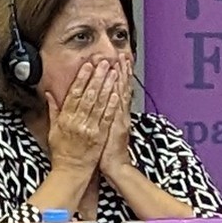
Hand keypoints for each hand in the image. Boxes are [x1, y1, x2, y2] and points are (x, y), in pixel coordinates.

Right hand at [47, 57, 128, 175]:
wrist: (71, 171)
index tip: (87, 66)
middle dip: (97, 78)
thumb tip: (50, 95)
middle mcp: (77, 122)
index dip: (81, 79)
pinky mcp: (100, 136)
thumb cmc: (62, 151)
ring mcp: (90, 129)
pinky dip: (112, 105)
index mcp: (65, 119)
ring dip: (107, 87)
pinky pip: (107, 118)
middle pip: (88, 96)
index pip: (74, 94)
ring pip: (99, 104)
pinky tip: (116, 93)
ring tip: (112, 72)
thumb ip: (53, 111)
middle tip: (103, 63)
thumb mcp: (53, 130)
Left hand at [82, 58, 148, 180]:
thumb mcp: (104, 129)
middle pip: (121, 88)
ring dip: (122, 79)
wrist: (116, 167)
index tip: (118, 60)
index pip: (117, 90)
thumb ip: (102, 115)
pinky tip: (120, 88)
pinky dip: (119, 99)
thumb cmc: (107, 151)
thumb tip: (99, 103)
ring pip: (121, 96)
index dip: (118, 75)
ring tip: (122, 63)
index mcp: (115, 114)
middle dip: (122, 71)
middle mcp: (120, 114)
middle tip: (122, 55)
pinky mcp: (118, 128)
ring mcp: (120, 120)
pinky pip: (118, 111)